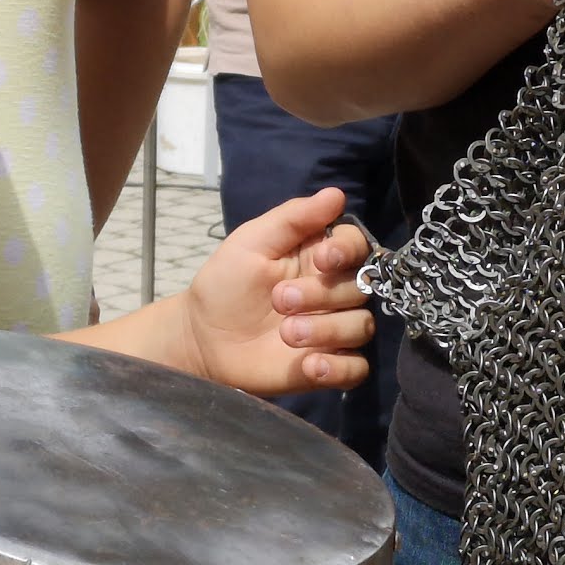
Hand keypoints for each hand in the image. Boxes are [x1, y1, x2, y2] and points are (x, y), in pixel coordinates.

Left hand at [180, 184, 377, 398]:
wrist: (203, 337)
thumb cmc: (225, 284)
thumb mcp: (250, 243)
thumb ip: (292, 219)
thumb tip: (336, 194)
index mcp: (320, 258)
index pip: (358, 247)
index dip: (347, 252)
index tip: (322, 259)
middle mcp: (334, 292)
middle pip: (360, 289)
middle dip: (323, 294)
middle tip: (280, 300)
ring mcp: (334, 331)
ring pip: (361, 327)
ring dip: (327, 330)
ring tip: (286, 334)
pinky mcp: (328, 366)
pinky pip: (356, 370)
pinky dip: (338, 368)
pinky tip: (310, 365)